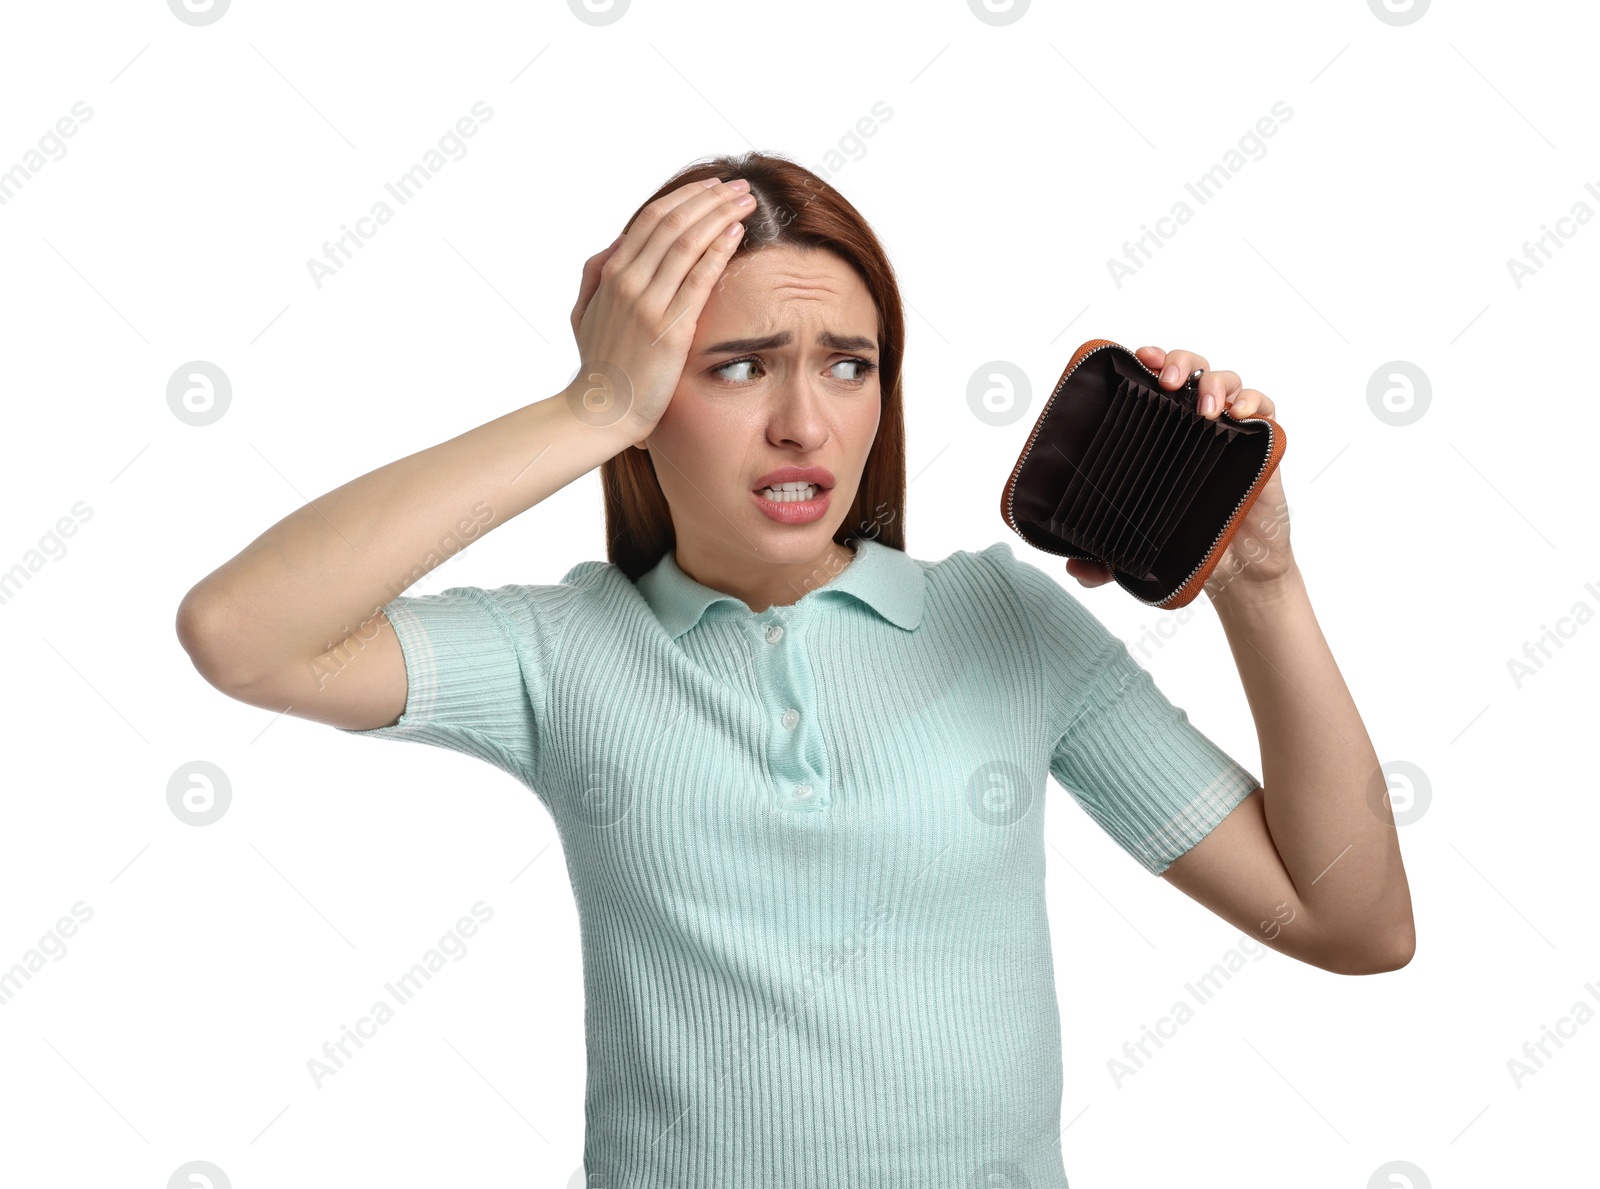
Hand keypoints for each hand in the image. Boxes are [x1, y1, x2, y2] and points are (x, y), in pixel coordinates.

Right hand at [567, 176, 755, 435]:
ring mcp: (647, 304)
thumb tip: (617, 243)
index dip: (686, 197)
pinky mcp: (670, 329)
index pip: (652, 218)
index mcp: (610, 273)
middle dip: (710, 198)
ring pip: (687, 242)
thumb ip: (597, 274)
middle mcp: (627, 281)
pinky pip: (698, 280)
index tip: (712, 187)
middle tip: (739, 186)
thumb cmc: (599, 365)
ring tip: (746, 202)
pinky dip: (718, 251)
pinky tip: (737, 233)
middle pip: (673, 222)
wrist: (601, 410)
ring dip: (720, 215)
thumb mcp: (584, 312)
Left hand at [1063, 345, 1293, 598]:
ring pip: (1224, 379)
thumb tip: (1076, 569)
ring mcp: (1228, 429)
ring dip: (1214, 382)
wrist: (1236, 570)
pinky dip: (1254, 401)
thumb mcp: (1136, 551)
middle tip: (1167, 382)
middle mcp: (1191, 422)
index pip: (1150, 383)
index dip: (1145, 362)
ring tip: (1205, 406)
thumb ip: (1103, 559)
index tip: (1137, 360)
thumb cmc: (1186, 543)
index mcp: (1157, 433)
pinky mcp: (1261, 443)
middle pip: (1187, 367)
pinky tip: (1240, 414)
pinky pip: (1264, 407)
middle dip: (1176, 361)